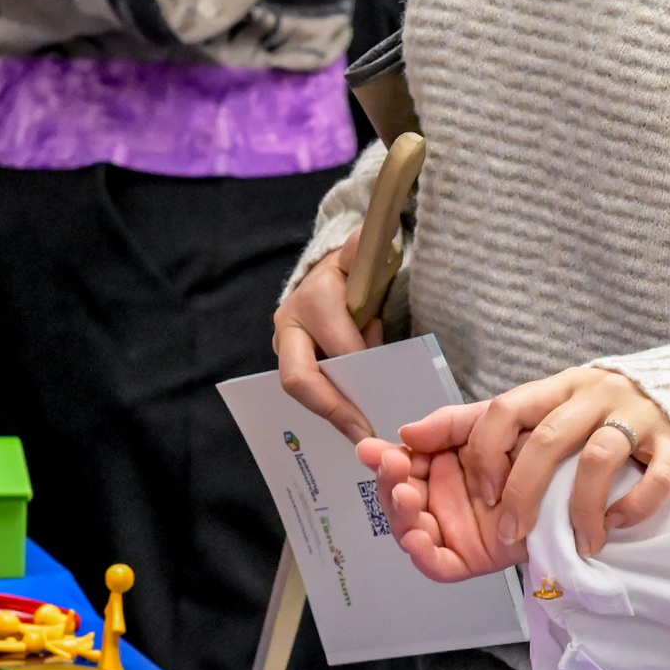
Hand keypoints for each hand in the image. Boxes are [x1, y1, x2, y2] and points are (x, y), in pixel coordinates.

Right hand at [273, 230, 383, 441]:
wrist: (327, 276)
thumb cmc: (352, 273)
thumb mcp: (361, 258)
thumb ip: (368, 250)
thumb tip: (378, 232)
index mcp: (312, 301)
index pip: (339, 346)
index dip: (363, 369)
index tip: (386, 392)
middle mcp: (288, 327)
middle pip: (299, 379)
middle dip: (332, 409)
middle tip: (363, 434)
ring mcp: (283, 348)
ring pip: (302, 391)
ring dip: (330, 415)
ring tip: (361, 436)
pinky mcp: (289, 364)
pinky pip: (307, 394)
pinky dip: (328, 412)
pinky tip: (351, 430)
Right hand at [363, 406, 525, 582]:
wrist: (576, 470)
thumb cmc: (533, 442)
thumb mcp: (488, 422)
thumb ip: (447, 425)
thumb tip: (404, 434)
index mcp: (438, 467)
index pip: (399, 467)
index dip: (383, 460)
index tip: (373, 450)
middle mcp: (440, 499)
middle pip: (399, 500)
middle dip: (390, 485)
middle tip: (394, 467)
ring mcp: (454, 529)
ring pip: (411, 531)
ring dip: (401, 515)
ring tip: (406, 495)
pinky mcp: (472, 557)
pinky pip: (439, 564)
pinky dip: (423, 556)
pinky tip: (416, 538)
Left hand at [433, 366, 669, 557]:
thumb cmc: (591, 411)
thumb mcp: (533, 409)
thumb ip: (471, 423)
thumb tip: (406, 435)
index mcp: (554, 388)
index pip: (506, 409)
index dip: (485, 455)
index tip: (480, 495)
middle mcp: (593, 396)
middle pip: (548, 439)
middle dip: (523, 493)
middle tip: (512, 536)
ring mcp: (636, 417)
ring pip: (601, 458)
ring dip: (582, 510)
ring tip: (577, 543)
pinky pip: (657, 475)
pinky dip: (634, 506)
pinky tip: (617, 525)